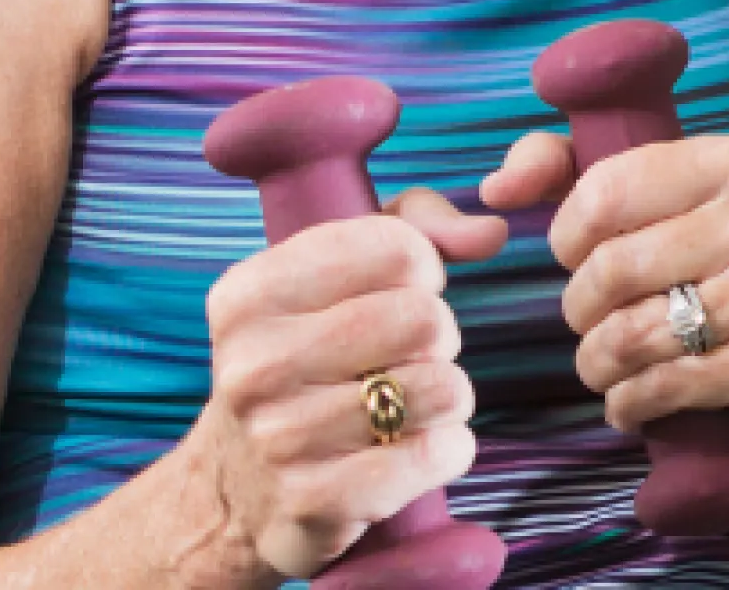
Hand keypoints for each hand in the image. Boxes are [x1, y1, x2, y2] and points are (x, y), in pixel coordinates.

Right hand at [191, 189, 504, 580]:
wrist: (235, 493)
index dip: (423, 270)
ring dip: (446, 398)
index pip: (397, 248)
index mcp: (249, 296)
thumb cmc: (309, 361)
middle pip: (425, 319)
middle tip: (402, 360)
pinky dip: (447, 450)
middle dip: (439, 338)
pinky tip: (406, 453)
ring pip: (443, 388)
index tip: (398, 294)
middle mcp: (253, 365)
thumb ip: (418, 227)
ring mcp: (278, 438)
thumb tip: (492, 231)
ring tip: (403, 408)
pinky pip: (438, 453)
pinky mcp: (314, 502)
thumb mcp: (336, 275)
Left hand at [492, 126, 728, 447]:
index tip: (585, 254)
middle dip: (581, 308)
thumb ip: (556, 166)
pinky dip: (628, 401)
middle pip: (612, 268)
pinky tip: (635, 397)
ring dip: (598, 362)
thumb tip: (497, 189)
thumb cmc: (687, 270)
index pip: (604, 192)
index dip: (569, 237)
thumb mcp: (631, 199)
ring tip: (611, 362)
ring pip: (630, 335)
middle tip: (597, 317)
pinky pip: (660, 386)